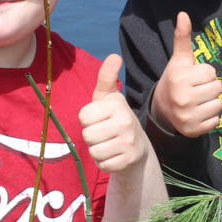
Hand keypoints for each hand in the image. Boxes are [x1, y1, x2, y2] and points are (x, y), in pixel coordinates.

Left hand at [79, 54, 150, 172]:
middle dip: (91, 137)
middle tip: (104, 133)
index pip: (83, 117)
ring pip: (94, 151)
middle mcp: (126, 122)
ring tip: (108, 144)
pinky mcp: (128, 161)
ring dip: (97, 150)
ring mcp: (129, 143)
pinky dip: (104, 163)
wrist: (137, 147)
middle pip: (87, 135)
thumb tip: (114, 55)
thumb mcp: (109, 97)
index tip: (100, 119)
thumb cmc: (115, 118)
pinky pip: (102, 165)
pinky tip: (114, 155)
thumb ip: (106, 77)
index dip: (88, 120)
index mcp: (117, 105)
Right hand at [151, 11, 221, 136]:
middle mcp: (183, 98)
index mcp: (180, 78)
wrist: (162, 110)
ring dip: (211, 102)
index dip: (204, 74)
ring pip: (219, 104)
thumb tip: (183, 14)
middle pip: (218, 88)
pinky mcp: (193, 130)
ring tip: (197, 101)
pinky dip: (210, 118)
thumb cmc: (175, 80)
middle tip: (196, 90)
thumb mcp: (178, 60)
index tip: (192, 78)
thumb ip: (182, 38)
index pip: (211, 72)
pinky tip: (198, 113)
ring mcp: (188, 116)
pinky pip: (216, 120)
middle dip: (210, 88)